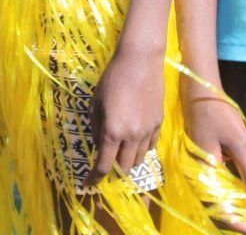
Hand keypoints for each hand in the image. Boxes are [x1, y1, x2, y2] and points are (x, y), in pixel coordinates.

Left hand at [87, 43, 163, 187]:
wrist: (140, 61)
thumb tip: (98, 145)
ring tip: (120, 151)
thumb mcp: (95, 103)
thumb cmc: (112, 79)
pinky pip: (150, 146)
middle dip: (112, 169)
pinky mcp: (159, 123)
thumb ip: (96, 127)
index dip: (94, 178)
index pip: (103, 165)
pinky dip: (141, 149)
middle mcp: (132, 136)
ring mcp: (148, 131)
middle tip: (105, 162)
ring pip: (139, 159)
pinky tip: (135, 140)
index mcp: (112, 131)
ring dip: (128, 160)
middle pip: (124, 167)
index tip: (87, 184)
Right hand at [183, 79, 245, 233]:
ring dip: (244, 211)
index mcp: (203, 175)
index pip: (225, 211)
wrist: (200, 90)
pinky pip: (221, 188)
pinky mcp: (206, 164)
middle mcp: (199, 178)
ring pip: (222, 200)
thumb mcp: (239, 143)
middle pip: (223, 210)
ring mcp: (201, 171)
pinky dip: (237, 196)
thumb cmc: (218, 113)